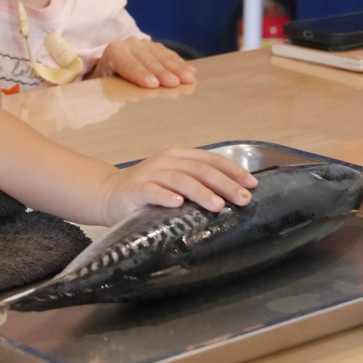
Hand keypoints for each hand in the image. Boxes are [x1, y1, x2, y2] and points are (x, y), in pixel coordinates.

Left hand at [93, 38, 196, 87]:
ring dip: (176, 68)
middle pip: (147, 59)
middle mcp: (129, 44)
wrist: (110, 71)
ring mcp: (144, 44)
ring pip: (161, 56)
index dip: (139, 73)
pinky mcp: (156, 47)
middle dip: (161, 72)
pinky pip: (170, 55)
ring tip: (188, 79)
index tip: (152, 84)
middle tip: (174, 84)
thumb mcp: (106, 88)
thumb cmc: (108, 85)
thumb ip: (114, 92)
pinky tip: (192, 72)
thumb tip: (126, 104)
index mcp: (113, 53)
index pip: (126, 63)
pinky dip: (181, 64)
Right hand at [97, 147, 257, 225]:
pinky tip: (178, 204)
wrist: (109, 194)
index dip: (233, 170)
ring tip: (218, 205)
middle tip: (243, 199)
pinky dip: (166, 196)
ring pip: (179, 179)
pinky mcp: (135, 189)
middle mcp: (166, 161)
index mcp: (179, 156)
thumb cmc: (149, 192)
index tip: (252, 185)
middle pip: (200, 169)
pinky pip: (152, 191)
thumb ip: (198, 184)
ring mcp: (150, 174)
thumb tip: (234, 196)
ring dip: (201, 192)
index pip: (211, 160)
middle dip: (224, 183)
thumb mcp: (176, 183)